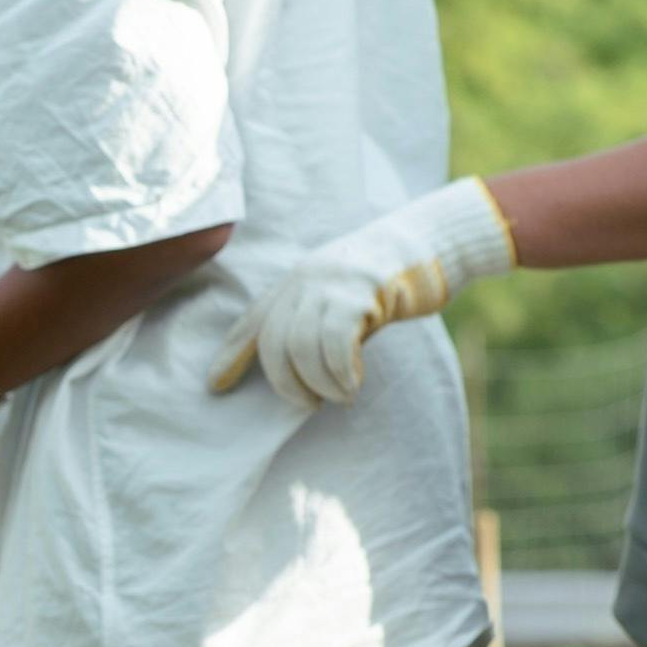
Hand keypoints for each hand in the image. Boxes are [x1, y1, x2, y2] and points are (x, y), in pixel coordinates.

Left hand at [211, 180, 514, 406]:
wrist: (432, 242)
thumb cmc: (388, 279)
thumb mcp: (341, 296)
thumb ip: (316, 322)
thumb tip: (300, 371)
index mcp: (295, 281)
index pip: (252, 321)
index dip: (230, 355)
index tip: (214, 386)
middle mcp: (305, 280)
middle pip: (274, 343)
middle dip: (286, 384)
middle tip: (309, 404)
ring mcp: (331, 284)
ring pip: (303, 348)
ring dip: (319, 384)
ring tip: (339, 396)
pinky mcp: (361, 293)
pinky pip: (336, 344)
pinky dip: (341, 373)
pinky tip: (353, 383)